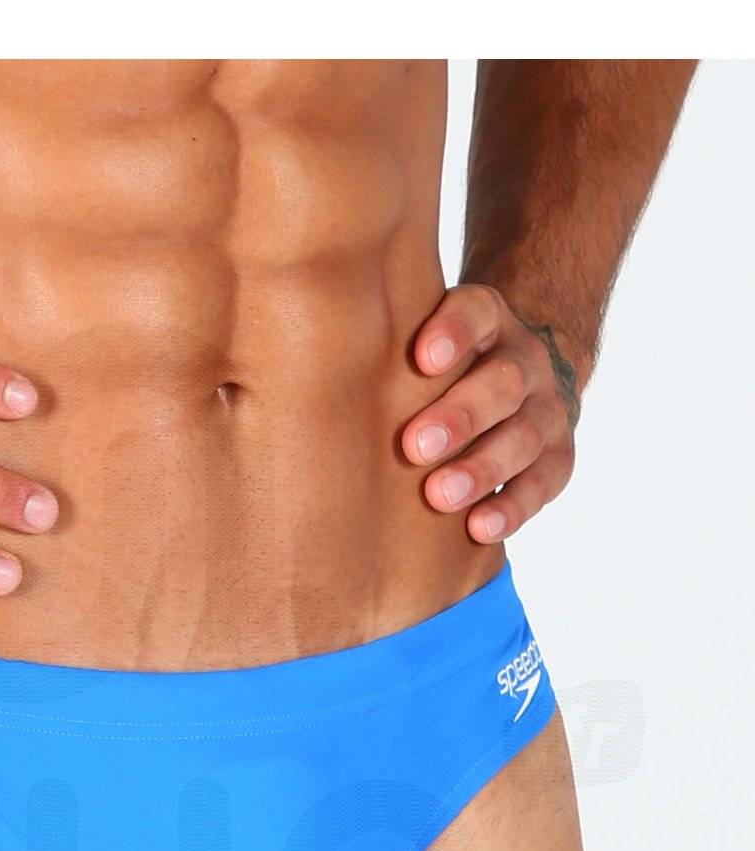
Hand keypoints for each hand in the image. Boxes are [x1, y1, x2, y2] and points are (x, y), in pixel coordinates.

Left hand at [402, 283, 579, 543]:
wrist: (519, 388)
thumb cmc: (442, 376)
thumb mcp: (422, 350)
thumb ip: (387, 355)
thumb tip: (300, 376)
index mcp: (489, 324)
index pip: (477, 313)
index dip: (454, 332)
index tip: (422, 358)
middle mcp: (524, 362)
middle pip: (503, 383)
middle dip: (460, 416)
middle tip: (415, 446)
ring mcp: (546, 410)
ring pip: (524, 437)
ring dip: (482, 469)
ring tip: (439, 496)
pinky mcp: (558, 457)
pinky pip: (542, 483)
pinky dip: (511, 508)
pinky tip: (479, 528)